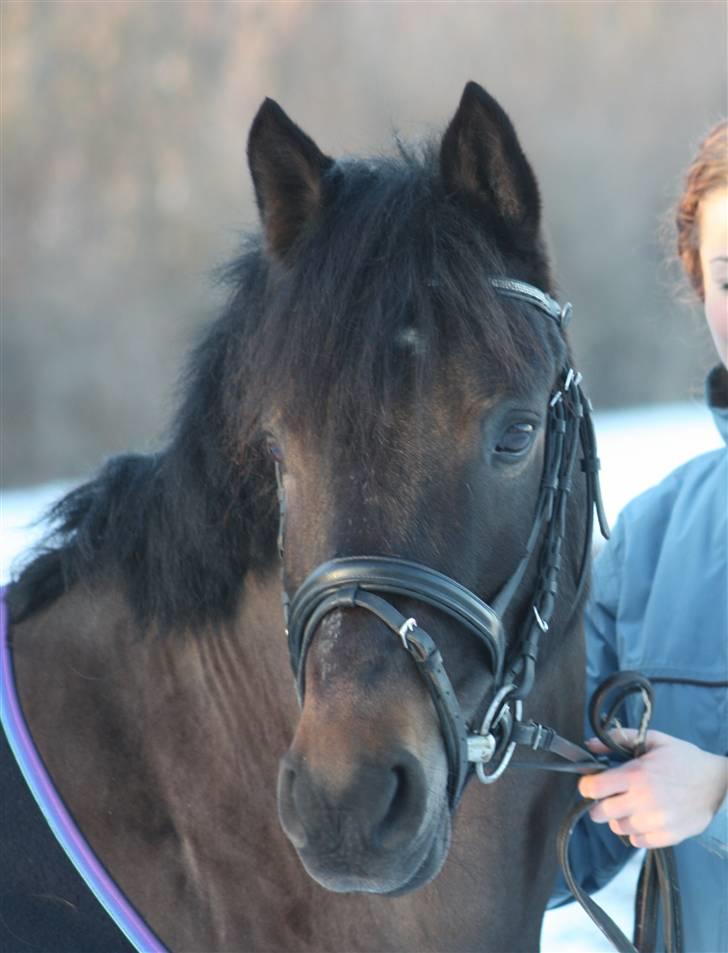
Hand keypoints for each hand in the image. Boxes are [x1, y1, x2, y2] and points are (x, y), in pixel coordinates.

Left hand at [578, 729, 727, 848]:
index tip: (591, 784)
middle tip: (610, 797)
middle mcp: (643, 800)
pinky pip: (637, 842)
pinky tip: (645, 818)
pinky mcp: (667, 837)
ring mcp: (655, 822)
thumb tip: (589, 745)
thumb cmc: (684, 759)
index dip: (587, 786)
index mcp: (636, 774)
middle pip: (600, 813)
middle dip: (599, 804)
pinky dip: (636, 833)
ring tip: (631, 806)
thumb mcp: (654, 740)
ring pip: (617, 828)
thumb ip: (620, 738)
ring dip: (618, 818)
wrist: (718, 784)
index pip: (593, 788)